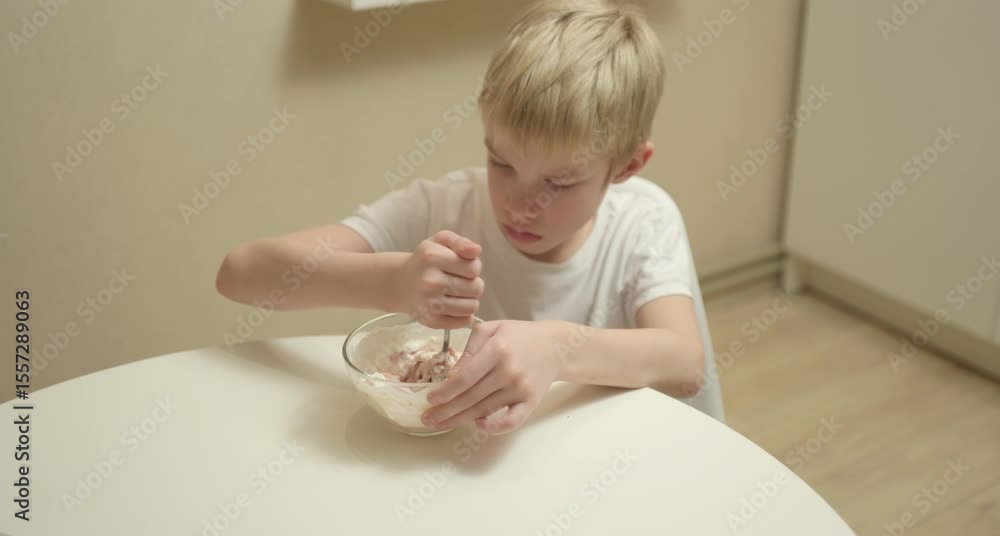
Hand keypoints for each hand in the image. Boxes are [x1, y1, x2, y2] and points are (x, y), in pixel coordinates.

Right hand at [396, 230, 484, 328]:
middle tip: (460, 282)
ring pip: (472, 306)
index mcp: (433, 257)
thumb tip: (476, 250)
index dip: (473, 267)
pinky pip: (464, 321)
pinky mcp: (432, 321)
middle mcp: (430, 281)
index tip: (462, 268)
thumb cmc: (426, 260)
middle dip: (473, 284)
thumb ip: (461, 242)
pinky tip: (453, 305)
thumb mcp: (440, 241)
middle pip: (476, 288)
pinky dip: (463, 315)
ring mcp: (430, 303)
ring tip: (457, 294)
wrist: (400, 282)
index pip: (474, 268)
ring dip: (469, 300)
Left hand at [422, 320, 565, 433]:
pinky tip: (479, 426)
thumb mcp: (491, 329)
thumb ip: (469, 349)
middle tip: (427, 418)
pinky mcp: (531, 402)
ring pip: (484, 410)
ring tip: (440, 424)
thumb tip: (451, 375)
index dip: (444, 392)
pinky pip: (511, 421)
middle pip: (470, 397)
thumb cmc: (519, 336)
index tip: (430, 399)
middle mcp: (508, 371)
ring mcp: (520, 389)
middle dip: (445, 411)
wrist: (556, 346)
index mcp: (496, 350)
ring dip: (459, 420)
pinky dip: (495, 427)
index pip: (464, 377)